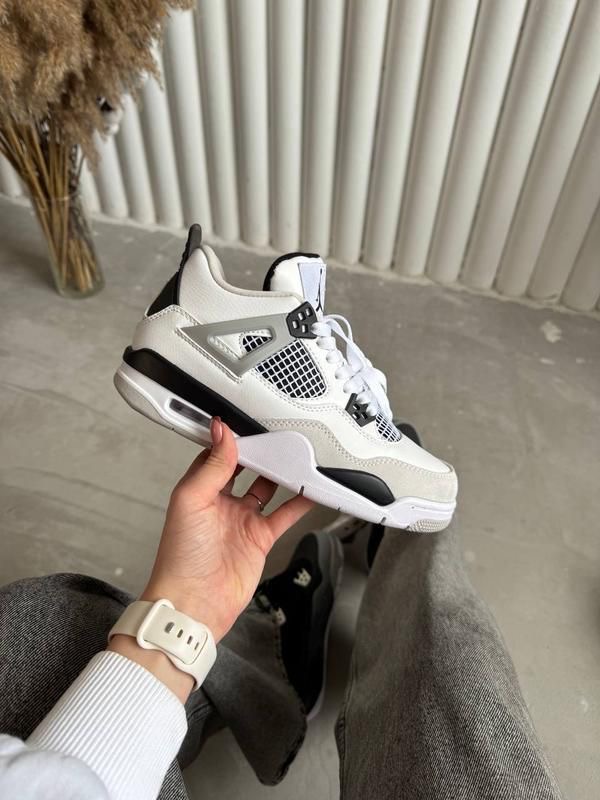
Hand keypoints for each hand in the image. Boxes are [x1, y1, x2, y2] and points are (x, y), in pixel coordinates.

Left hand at [109, 417, 313, 700]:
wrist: (195, 603)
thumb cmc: (181, 557)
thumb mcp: (192, 500)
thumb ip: (212, 466)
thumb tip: (221, 432)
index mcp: (199, 490)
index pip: (217, 455)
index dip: (232, 440)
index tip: (246, 423)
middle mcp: (221, 503)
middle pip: (246, 469)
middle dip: (260, 453)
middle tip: (277, 436)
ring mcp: (242, 520)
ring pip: (268, 488)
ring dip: (281, 473)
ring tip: (297, 455)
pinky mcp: (260, 538)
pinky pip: (285, 513)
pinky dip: (300, 501)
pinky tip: (312, 489)